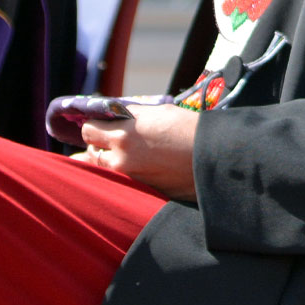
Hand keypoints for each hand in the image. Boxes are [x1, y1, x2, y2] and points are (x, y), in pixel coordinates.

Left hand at [71, 104, 198, 200]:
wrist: (215, 158)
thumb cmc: (190, 130)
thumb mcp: (160, 113)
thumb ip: (134, 116)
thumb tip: (118, 115)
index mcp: (124, 135)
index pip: (89, 130)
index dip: (93, 125)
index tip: (98, 123)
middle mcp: (122, 159)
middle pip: (90, 153)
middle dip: (96, 145)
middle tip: (105, 139)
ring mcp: (131, 179)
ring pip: (103, 170)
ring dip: (106, 161)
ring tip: (114, 154)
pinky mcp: (143, 192)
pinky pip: (121, 182)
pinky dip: (122, 174)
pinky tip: (132, 167)